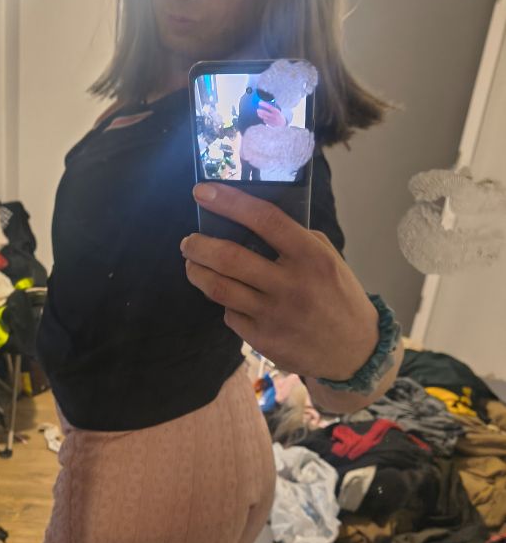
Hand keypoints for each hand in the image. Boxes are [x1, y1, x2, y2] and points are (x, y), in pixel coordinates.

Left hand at [182, 184, 379, 381]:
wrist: (354, 350)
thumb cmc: (337, 296)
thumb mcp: (327, 259)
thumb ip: (294, 239)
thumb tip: (247, 221)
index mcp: (311, 256)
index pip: (265, 219)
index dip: (230, 202)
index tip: (203, 191)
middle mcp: (292, 285)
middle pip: (230, 258)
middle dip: (199, 245)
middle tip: (189, 241)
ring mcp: (275, 315)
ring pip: (219, 288)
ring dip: (196, 272)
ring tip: (192, 263)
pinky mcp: (263, 339)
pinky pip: (230, 315)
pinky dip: (224, 302)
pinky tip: (227, 296)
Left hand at [256, 102, 286, 127]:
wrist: (283, 122)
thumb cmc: (278, 114)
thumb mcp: (277, 110)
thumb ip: (272, 108)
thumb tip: (265, 104)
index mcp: (276, 111)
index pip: (269, 107)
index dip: (264, 104)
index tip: (259, 102)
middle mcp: (274, 116)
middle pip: (265, 113)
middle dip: (260, 111)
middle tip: (257, 109)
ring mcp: (272, 121)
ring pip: (264, 117)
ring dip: (260, 115)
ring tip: (258, 112)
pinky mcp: (270, 124)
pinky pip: (265, 121)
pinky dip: (263, 118)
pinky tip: (262, 117)